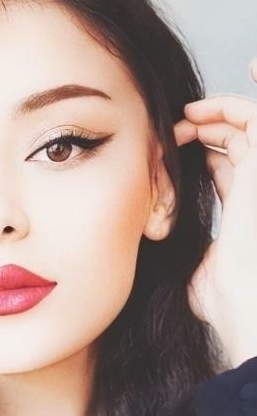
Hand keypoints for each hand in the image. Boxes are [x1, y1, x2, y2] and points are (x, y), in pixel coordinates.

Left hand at [174, 58, 256, 367]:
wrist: (251, 310)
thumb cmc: (228, 300)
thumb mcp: (200, 269)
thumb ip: (193, 253)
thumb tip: (168, 248)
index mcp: (246, 211)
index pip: (229, 171)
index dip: (203, 155)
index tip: (171, 151)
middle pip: (238, 145)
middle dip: (205, 131)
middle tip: (173, 133)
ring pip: (248, 127)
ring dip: (212, 116)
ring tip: (181, 119)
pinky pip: (254, 116)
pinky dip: (227, 105)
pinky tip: (194, 111)